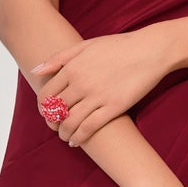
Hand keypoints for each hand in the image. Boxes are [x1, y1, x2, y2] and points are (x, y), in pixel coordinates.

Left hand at [31, 27, 165, 144]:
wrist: (150, 50)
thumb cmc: (119, 46)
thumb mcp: (86, 45)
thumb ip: (59, 58)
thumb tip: (36, 71)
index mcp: (72, 68)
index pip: (46, 94)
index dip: (42, 108)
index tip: (47, 113)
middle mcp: (81, 83)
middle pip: (55, 110)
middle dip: (52, 122)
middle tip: (55, 127)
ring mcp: (97, 96)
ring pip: (70, 122)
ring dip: (63, 133)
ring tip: (65, 136)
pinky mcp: (114, 107)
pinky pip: (89, 128)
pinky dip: (79, 137)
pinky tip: (77, 141)